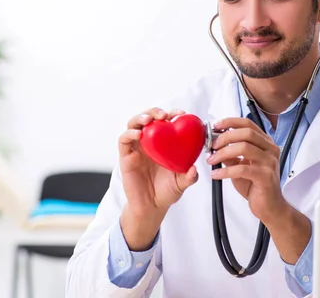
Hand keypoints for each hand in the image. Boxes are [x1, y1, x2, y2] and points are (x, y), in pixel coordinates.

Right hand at [118, 107, 198, 249]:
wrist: (151, 207)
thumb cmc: (166, 192)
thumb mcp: (182, 183)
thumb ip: (189, 177)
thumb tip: (195, 169)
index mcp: (162, 144)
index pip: (165, 123)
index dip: (172, 114)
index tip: (181, 114)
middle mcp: (149, 143)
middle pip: (148, 118)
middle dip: (155, 111)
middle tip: (163, 115)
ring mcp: (136, 148)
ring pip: (134, 124)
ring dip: (141, 117)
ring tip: (149, 119)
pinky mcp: (125, 156)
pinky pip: (124, 140)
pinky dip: (129, 133)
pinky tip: (138, 134)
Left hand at [206, 117, 288, 223]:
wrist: (270, 207)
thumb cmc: (256, 185)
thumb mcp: (240, 165)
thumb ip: (230, 154)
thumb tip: (215, 144)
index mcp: (265, 143)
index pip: (248, 124)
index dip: (230, 122)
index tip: (216, 126)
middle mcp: (270, 150)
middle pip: (246, 133)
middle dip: (225, 137)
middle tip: (212, 145)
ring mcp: (270, 162)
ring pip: (244, 148)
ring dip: (223, 153)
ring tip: (212, 160)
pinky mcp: (265, 176)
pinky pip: (242, 169)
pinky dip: (225, 171)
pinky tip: (216, 175)